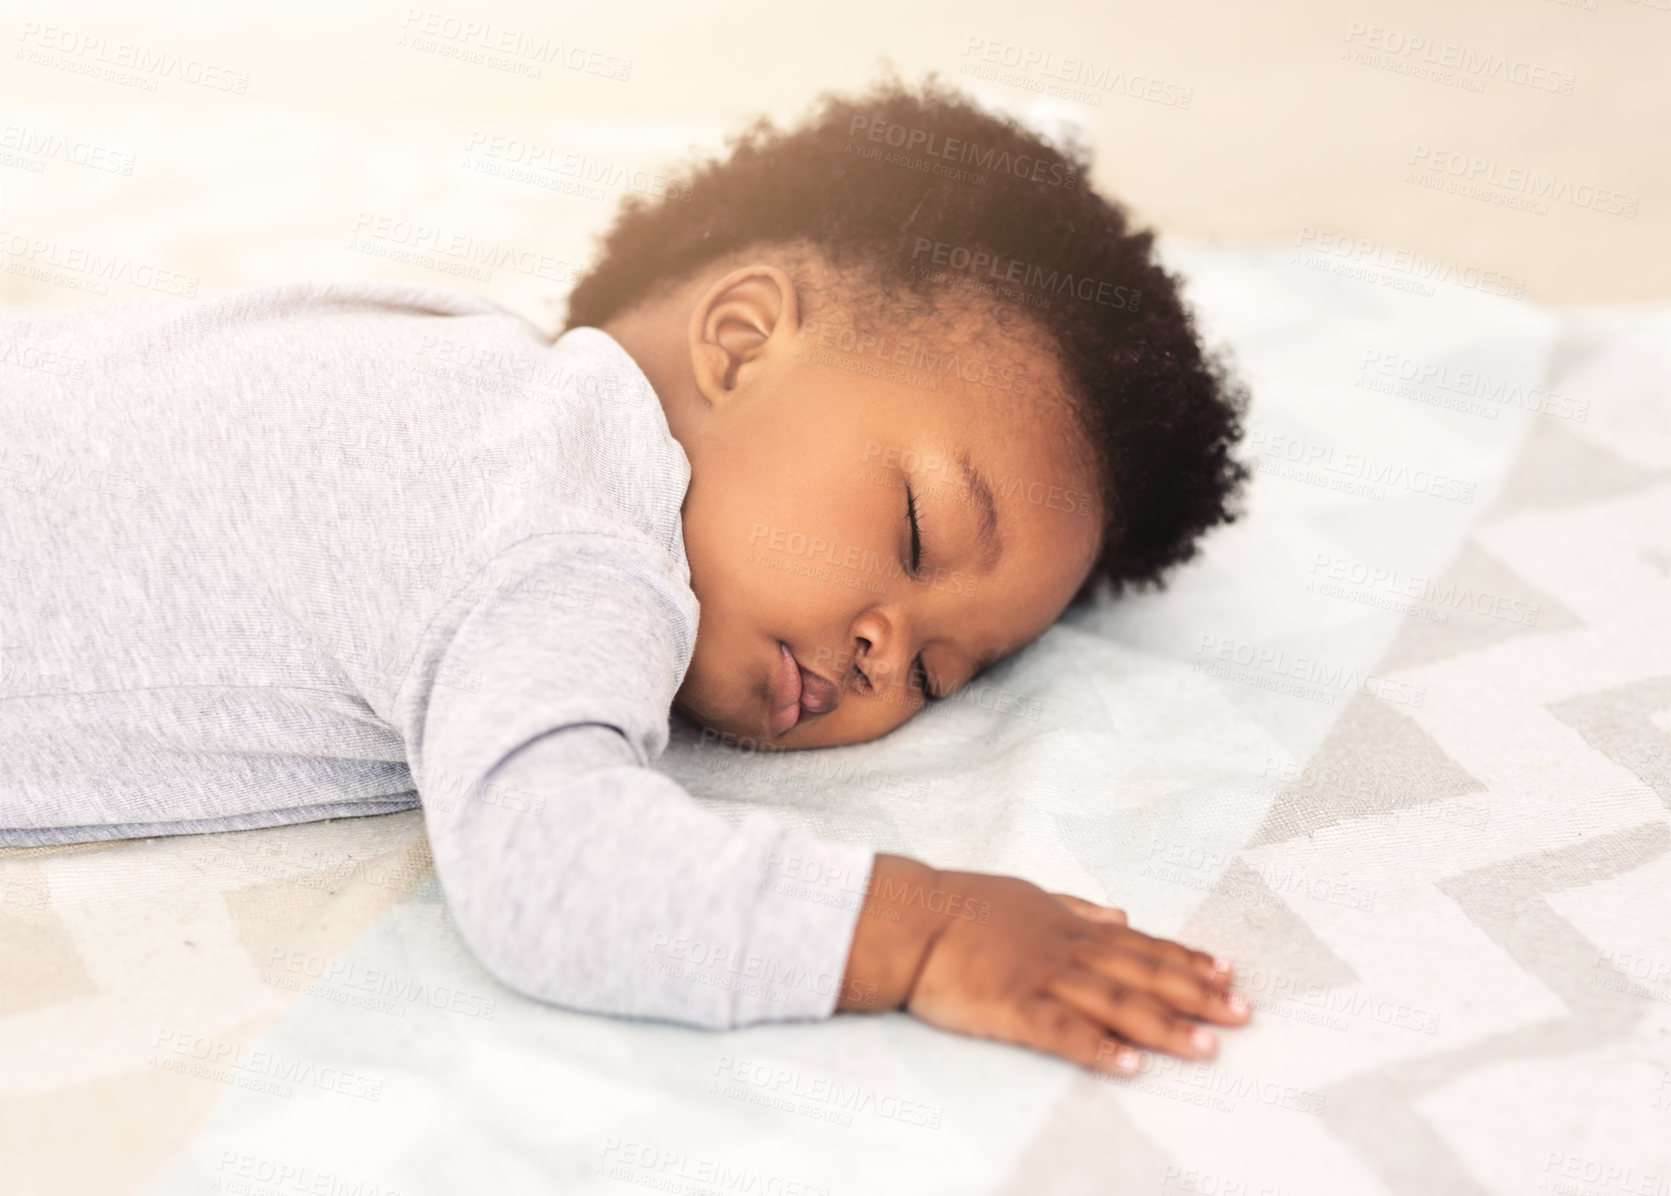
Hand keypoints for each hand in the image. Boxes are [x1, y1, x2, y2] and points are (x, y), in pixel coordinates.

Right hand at [838, 855, 1249, 1075]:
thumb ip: (1077, 908)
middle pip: (1142, 975)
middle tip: (1244, 1013)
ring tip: (1207, 1049)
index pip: (1141, 945)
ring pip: (1114, 1004)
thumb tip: (1120, 915)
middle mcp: (1066, 950)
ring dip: (1164, 1027)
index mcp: (1070, 926)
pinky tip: (1131, 1066)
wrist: (911, 918)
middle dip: (1197, 995)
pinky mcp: (1012, 1008)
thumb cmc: (965, 906)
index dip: (1188, 960)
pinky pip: (1062, 1031)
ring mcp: (1042, 978)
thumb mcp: (1029, 895)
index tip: (1230, 972)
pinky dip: (1099, 1049)